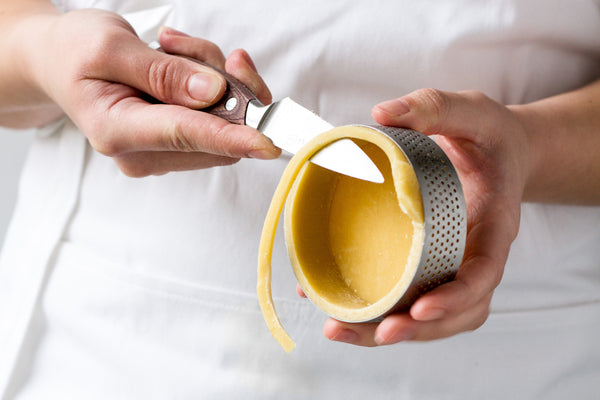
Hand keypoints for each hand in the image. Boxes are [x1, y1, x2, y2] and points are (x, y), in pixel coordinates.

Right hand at [27, 9, 278, 175]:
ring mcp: (160, 152)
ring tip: (171, 48)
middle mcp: (142, 153)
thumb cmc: (75, 52)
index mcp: (116, 131)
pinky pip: (217, 119)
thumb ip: (163, 72)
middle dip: (224, 84)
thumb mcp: (111, 46)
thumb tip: (214, 93)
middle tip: (187, 46)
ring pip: (224, 123)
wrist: (58, 62)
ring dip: (214, 78)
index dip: (232, 136)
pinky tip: (182, 62)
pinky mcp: (175, 144)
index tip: (269, 142)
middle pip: (218, 133)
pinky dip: (213, 86)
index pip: (187, 136)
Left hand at [315, 88, 530, 344]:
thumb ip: (433, 107)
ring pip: (432, 318)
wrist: (498, 153)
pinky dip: (377, 309)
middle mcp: (477, 255)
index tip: (420, 308)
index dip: (455, 298)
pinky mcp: (431, 264)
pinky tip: (334, 303)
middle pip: (456, 312)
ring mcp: (454, 264)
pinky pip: (410, 297)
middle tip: (374, 332)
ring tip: (340, 328)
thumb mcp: (471, 111)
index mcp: (495, 224)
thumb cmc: (488, 136)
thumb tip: (382, 113)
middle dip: (415, 330)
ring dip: (389, 331)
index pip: (484, 273)